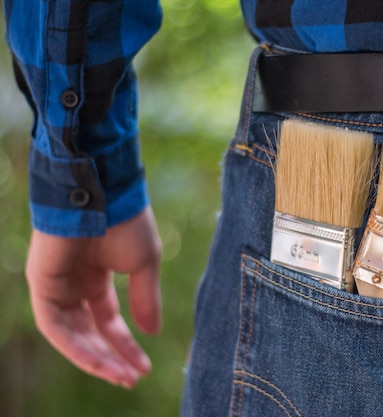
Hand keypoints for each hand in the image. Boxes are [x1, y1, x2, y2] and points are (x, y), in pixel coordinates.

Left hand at [25, 207, 161, 387]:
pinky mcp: (41, 282)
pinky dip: (75, 346)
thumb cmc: (127, 221)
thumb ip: (146, 299)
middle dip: (111, 357)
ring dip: (95, 358)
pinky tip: (99, 361)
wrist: (105, 191)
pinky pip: (54, 325)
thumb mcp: (144, 265)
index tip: (145, 366)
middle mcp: (73, 284)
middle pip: (89, 332)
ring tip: (121, 376)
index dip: (126, 344)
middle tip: (132, 378)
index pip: (108, 320)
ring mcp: (55, 284)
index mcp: (96, 277)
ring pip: (70, 335)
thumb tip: (152, 332)